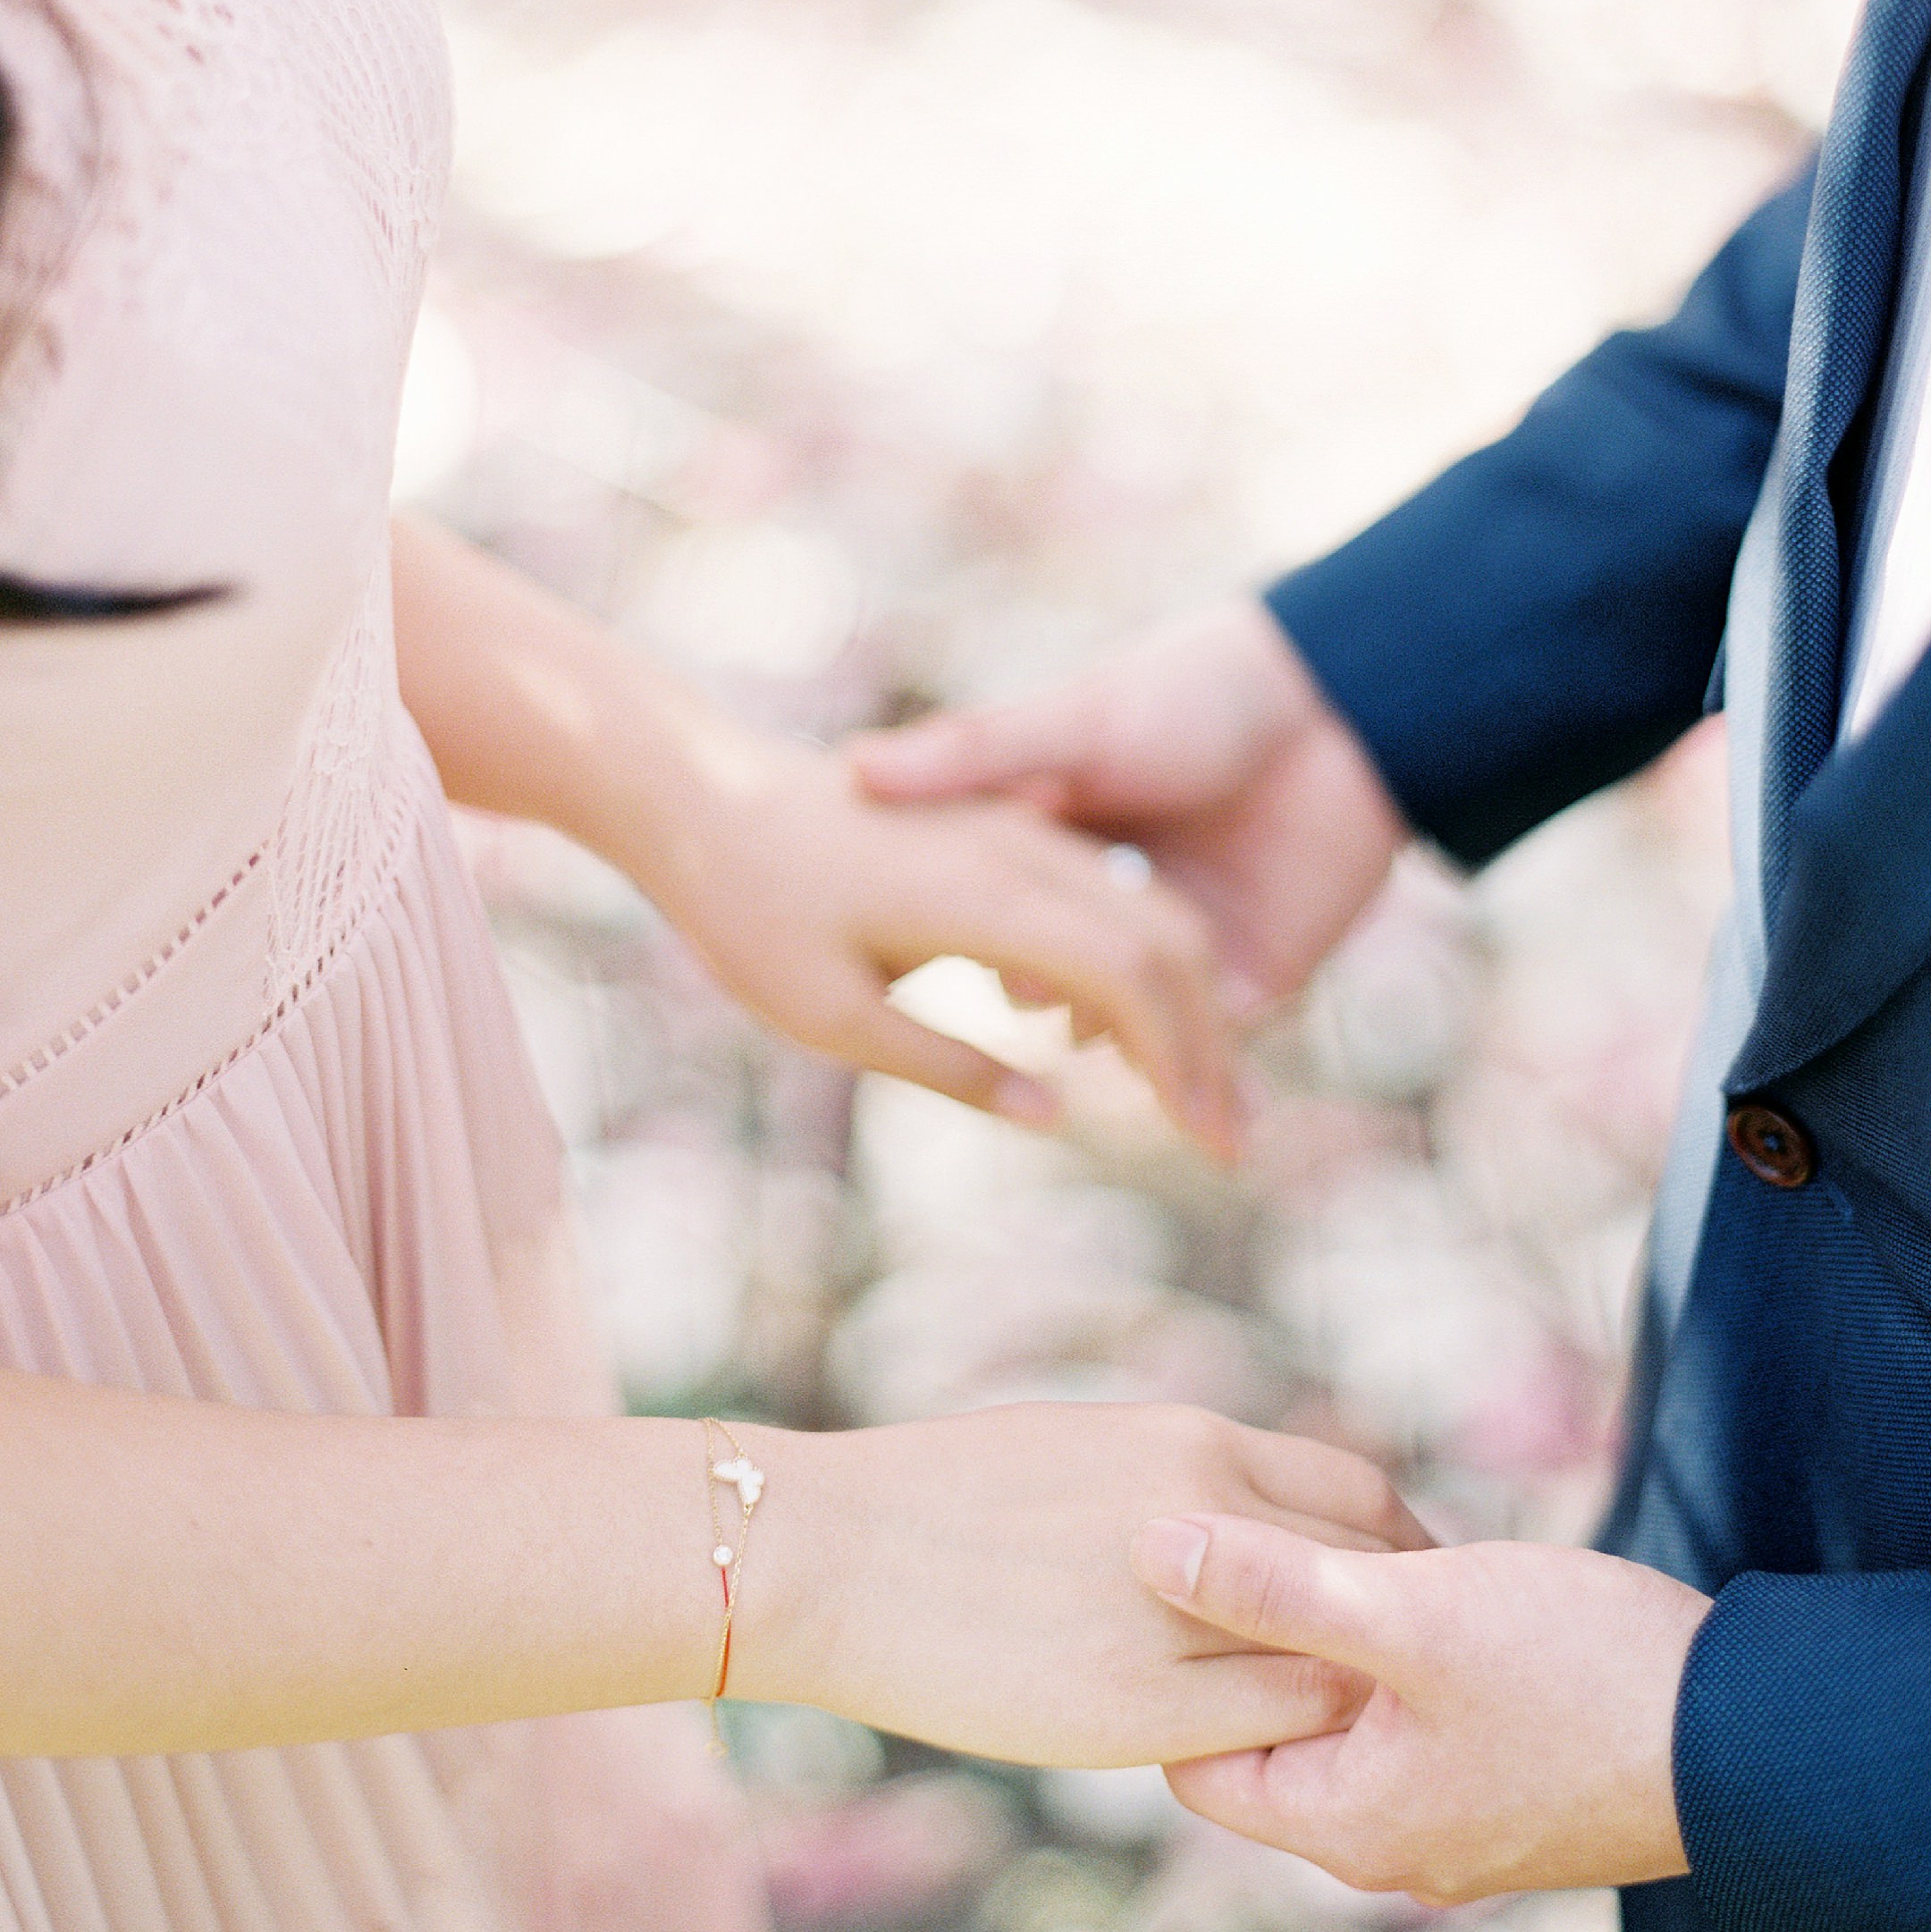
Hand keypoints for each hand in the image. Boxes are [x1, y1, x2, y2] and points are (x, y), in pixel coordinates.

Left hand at [633, 738, 1242, 1155]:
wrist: (697, 789)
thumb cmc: (743, 909)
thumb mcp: (827, 1015)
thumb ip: (947, 1065)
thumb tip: (1056, 1112)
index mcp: (983, 893)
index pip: (1129, 974)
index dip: (1181, 1059)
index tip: (1207, 1143)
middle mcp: (1021, 848)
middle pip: (1166, 938)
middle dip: (1212, 1041)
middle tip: (1233, 1141)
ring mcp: (1019, 829)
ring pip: (1147, 909)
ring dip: (1193, 1001)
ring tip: (1206, 1097)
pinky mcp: (1004, 830)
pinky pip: (1108, 894)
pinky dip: (1149, 962)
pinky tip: (1136, 1033)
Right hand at [727, 1404, 1432, 1768]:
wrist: (840, 1553)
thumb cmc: (949, 1495)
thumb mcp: (1091, 1447)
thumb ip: (1185, 1479)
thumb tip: (1250, 1511)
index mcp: (1193, 1441)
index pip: (1356, 1492)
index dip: (1395, 1542)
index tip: (1401, 1580)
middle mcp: (1206, 1517)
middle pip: (1364, 1574)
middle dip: (1392, 1620)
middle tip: (1397, 1666)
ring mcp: (1177, 1616)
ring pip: (1329, 1661)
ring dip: (1347, 1689)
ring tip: (1344, 1721)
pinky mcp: (1136, 1709)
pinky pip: (1263, 1731)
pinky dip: (1282, 1741)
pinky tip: (1263, 1752)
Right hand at [849, 600, 1409, 1006]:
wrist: (1334, 704)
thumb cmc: (1193, 693)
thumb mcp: (1070, 722)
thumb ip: (974, 753)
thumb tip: (856, 767)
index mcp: (1065, 848)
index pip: (1007, 925)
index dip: (994, 953)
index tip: (983, 969)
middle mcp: (1119, 901)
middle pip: (1071, 986)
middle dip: (1058, 1010)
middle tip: (1046, 1015)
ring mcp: (1190, 942)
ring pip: (1141, 1027)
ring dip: (1129, 1052)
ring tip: (1117, 1058)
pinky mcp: (1262, 970)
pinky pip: (1219, 1038)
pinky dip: (1201, 1062)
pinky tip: (1186, 1072)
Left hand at [1130, 1517, 1709, 1898]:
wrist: (1749, 1733)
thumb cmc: (1578, 1677)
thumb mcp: (1410, 1612)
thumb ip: (1274, 1585)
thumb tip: (1148, 1550)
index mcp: (1348, 1827)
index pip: (1198, 1764)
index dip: (1182, 1665)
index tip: (1186, 1574)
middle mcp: (1394, 1846)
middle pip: (1274, 1739)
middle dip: (1262, 1643)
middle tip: (1257, 1541)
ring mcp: (1457, 1820)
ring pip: (1350, 1721)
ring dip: (1340, 1639)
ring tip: (1346, 1551)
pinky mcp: (1510, 1782)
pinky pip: (1416, 1720)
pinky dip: (1402, 1656)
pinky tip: (1422, 1582)